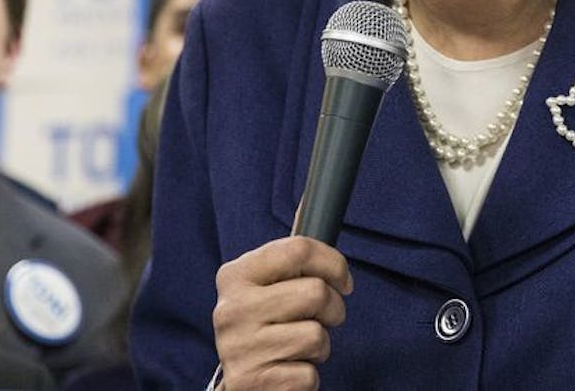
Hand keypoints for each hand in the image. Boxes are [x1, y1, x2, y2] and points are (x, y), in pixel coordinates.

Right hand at [212, 235, 352, 389]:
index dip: (333, 263)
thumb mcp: (268, 286)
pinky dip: (308, 376)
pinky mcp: (252, 382)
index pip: (298, 249)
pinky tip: (289, 370)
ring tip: (299, 348)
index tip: (342, 280)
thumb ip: (291, 256)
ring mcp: (239, 348)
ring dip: (320, 346)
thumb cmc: (265, 326)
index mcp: (235, 275)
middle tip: (322, 319)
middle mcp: (231, 309)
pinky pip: (309, 374)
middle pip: (315, 293)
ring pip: (316, 336)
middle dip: (332, 309)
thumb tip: (312, 202)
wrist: (242, 383)